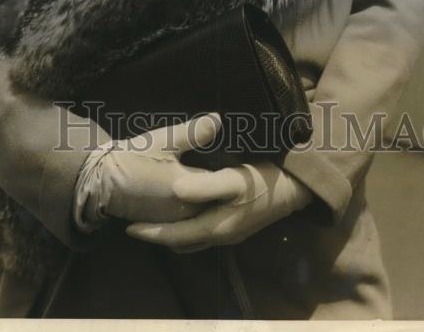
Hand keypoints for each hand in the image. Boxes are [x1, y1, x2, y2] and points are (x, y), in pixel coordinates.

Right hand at [82, 112, 224, 224]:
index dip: (225, 171)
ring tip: (213, 184)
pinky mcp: (163, 225)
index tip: (235, 160)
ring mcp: (174, 222)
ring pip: (199, 211)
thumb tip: (218, 119)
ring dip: (206, 200)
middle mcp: (184, 211)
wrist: (103, 180)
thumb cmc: (135, 157)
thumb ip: (193, 132)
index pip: (217, 182)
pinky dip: (191, 207)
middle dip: (219, 189)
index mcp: (188, 189)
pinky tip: (193, 195)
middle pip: (212, 201)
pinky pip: (187, 218)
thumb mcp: (164, 140)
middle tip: (229, 172)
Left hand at [125, 159, 313, 251]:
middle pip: (181, 242)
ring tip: (155, 220)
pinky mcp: (236, 225)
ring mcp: (230, 233)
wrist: (295, 188)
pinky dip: (187, 228)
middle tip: (136, 225)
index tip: (129, 227)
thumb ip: (203, 185)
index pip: (175, 237)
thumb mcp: (233, 179)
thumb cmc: (262, 182)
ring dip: (173, 233)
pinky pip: (202, 233)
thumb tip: (174, 189)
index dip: (152, 234)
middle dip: (159, 236)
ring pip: (192, 240)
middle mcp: (220, 236)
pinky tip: (184, 213)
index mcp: (216, 228)